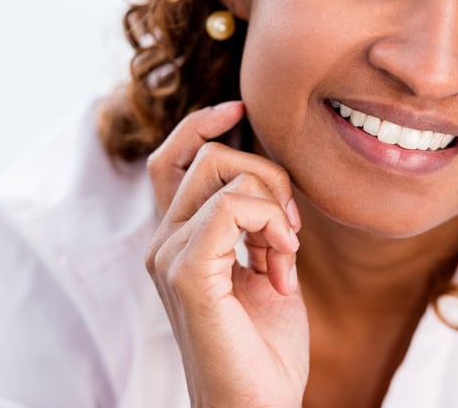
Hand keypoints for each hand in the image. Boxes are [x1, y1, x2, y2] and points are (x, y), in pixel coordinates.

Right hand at [145, 101, 308, 406]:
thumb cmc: (264, 350)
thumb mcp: (265, 270)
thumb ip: (255, 224)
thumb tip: (265, 175)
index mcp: (179, 240)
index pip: (173, 159)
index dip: (201, 124)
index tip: (240, 107)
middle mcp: (164, 243)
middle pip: (207, 156)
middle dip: (267, 174)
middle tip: (293, 230)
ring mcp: (169, 257)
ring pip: (222, 173)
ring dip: (274, 204)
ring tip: (287, 255)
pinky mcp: (185, 274)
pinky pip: (229, 208)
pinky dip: (269, 224)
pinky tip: (282, 266)